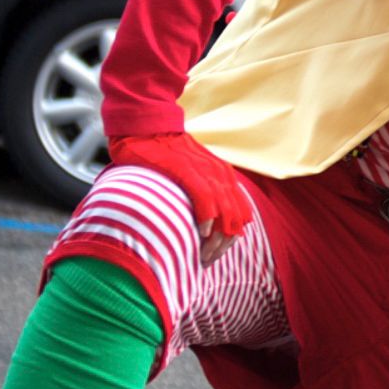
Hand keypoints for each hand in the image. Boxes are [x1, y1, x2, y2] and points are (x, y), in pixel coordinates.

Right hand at [107, 132, 252, 264]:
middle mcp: (221, 174)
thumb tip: (203, 225)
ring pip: (224, 212)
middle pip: (236, 218)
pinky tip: (199, 233)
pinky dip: (206, 218)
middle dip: (223, 245)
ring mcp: (206, 171)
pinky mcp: (187, 169)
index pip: (242, 215)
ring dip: (215, 238)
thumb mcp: (192, 174)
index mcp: (224, 177)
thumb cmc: (164, 154)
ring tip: (203, 255)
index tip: (214, 256)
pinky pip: (205, 197)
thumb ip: (202, 195)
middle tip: (206, 262)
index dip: (230, 240)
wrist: (147, 127)